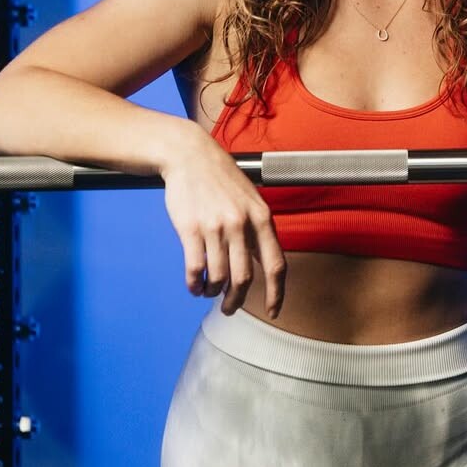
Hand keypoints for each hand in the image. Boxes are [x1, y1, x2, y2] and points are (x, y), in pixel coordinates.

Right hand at [159, 122, 286, 319]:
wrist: (190, 155)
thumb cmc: (220, 177)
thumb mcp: (250, 199)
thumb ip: (258, 229)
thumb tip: (263, 264)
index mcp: (261, 218)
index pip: (276, 265)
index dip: (276, 293)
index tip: (273, 311)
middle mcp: (241, 224)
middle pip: (244, 279)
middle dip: (236, 301)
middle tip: (229, 308)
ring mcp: (216, 227)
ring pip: (218, 277)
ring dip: (212, 292)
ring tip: (208, 292)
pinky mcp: (191, 229)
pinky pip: (196, 268)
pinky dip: (195, 283)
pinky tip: (194, 285)